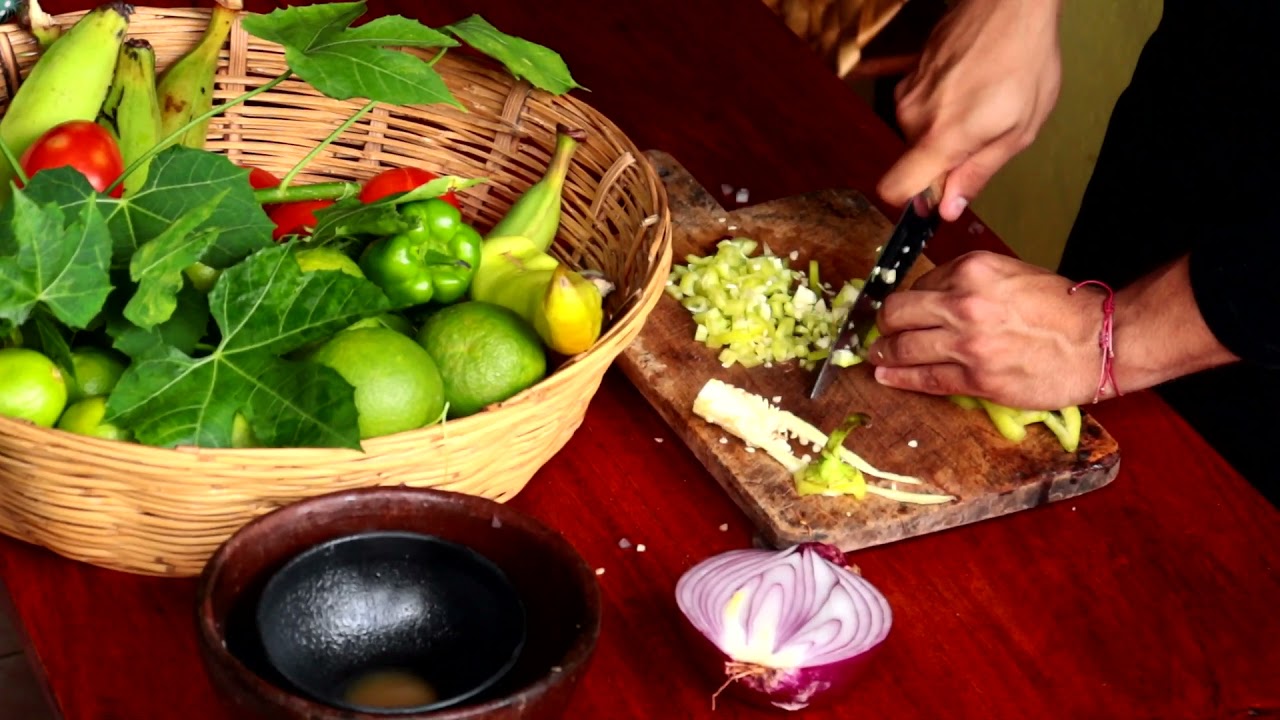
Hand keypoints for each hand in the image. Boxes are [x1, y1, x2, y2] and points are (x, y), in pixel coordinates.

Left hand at [866, 251, 1106, 408]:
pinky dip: (898, 377)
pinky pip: (924, 378)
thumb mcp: (1011, 274)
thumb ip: (969, 283)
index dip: (908, 301)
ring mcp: (967, 343)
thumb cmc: (1061, 308)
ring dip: (883, 353)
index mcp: (973, 270)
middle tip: (880, 332)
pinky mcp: (976, 378)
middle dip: (884, 324)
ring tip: (876, 356)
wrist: (1099, 340)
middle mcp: (964, 302)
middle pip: (898, 313)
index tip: (901, 312)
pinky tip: (885, 375)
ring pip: (904, 347)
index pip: (919, 284)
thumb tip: (932, 298)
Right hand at [877, 0, 1063, 220]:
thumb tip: (948, 208)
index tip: (936, 196)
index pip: (895, 187)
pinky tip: (967, 85)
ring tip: (980, 102)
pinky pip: (918, 105)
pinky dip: (939, 104)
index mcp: (941, 138)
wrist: (1011, 4)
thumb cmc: (1025, 63)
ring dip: (944, 128)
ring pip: (918, 132)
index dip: (913, 200)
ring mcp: (907, 92)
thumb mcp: (1019, 131)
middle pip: (915, 160)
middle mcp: (913, 117)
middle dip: (944, 157)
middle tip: (983, 134)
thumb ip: (978, 173)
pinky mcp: (909, 73)